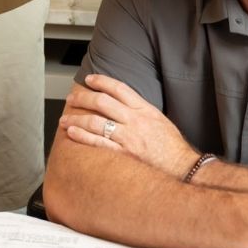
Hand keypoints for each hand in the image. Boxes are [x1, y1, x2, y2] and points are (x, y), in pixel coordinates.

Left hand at [59, 74, 197, 177]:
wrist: (182, 168)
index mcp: (145, 109)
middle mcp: (135, 120)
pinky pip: (98, 143)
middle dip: (83, 98)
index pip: (119, 88)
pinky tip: (72, 132)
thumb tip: (123, 104)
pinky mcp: (124, 155)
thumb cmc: (172, 146)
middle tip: (71, 98)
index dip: (101, 81)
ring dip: (77, 118)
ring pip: (96, 122)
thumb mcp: (159, 119)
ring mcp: (128, 138)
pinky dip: (82, 136)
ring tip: (64, 118)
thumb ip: (141, 110)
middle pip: (103, 102)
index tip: (89, 80)